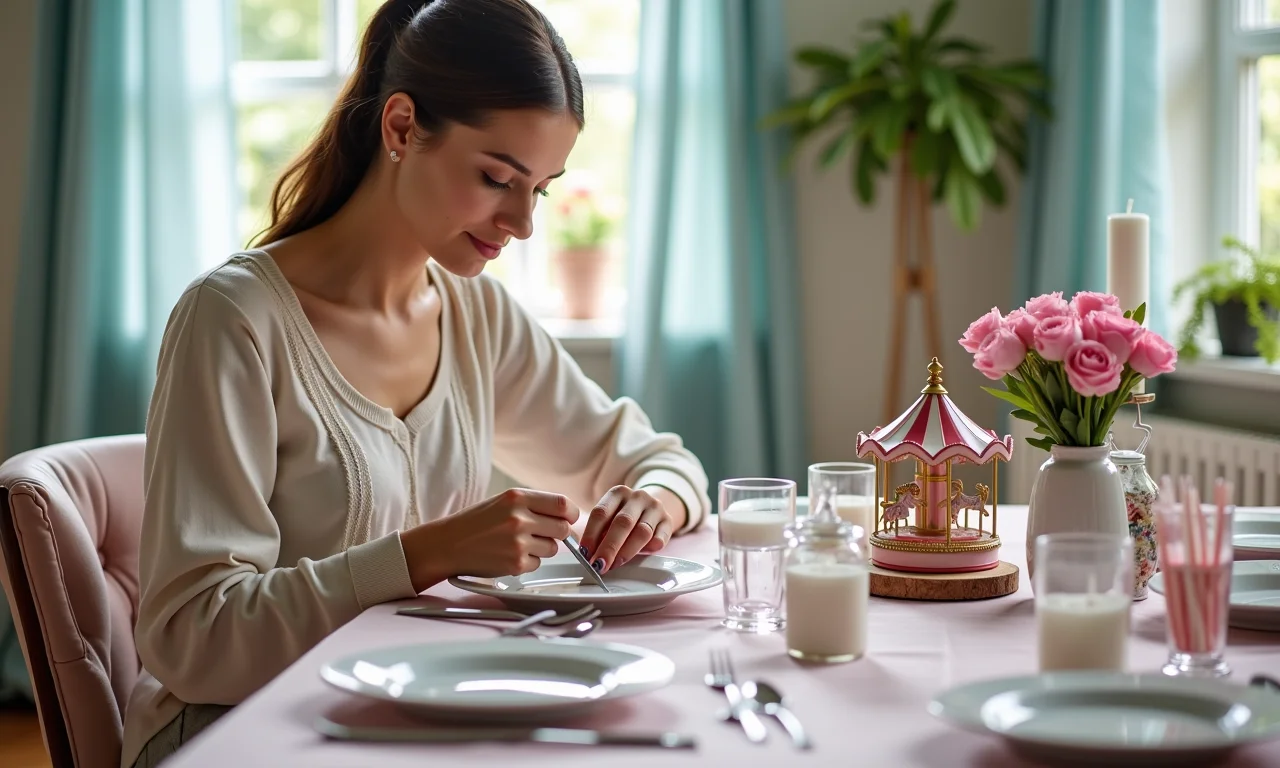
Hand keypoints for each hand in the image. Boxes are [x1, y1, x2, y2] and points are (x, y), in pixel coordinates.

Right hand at [401, 488, 576, 589]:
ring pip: (552, 548)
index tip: (570, 518)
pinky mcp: (515, 563)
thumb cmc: (476, 523)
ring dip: (543, 548)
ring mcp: (517, 542)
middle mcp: (519, 518)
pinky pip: (537, 564)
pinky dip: (529, 562)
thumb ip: (534, 505)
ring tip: (519, 544)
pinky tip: (509, 555)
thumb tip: (568, 516)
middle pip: (563, 528)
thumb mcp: (504, 502)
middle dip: (558, 533)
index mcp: (517, 497)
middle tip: (545, 534)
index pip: (562, 504)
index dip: (571, 513)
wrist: (448, 544)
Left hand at [578, 486, 684, 573]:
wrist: (653, 508)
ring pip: (642, 532)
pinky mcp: (668, 521)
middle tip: (599, 565)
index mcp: (618, 493)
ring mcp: (655, 508)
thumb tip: (588, 555)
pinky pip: (659, 539)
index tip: (585, 553)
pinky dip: (649, 549)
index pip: (601, 512)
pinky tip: (640, 555)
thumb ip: (601, 532)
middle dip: (609, 547)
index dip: (591, 534)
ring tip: (614, 565)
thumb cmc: (625, 517)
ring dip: (626, 552)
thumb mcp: (611, 518)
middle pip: (622, 522)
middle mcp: (638, 497)